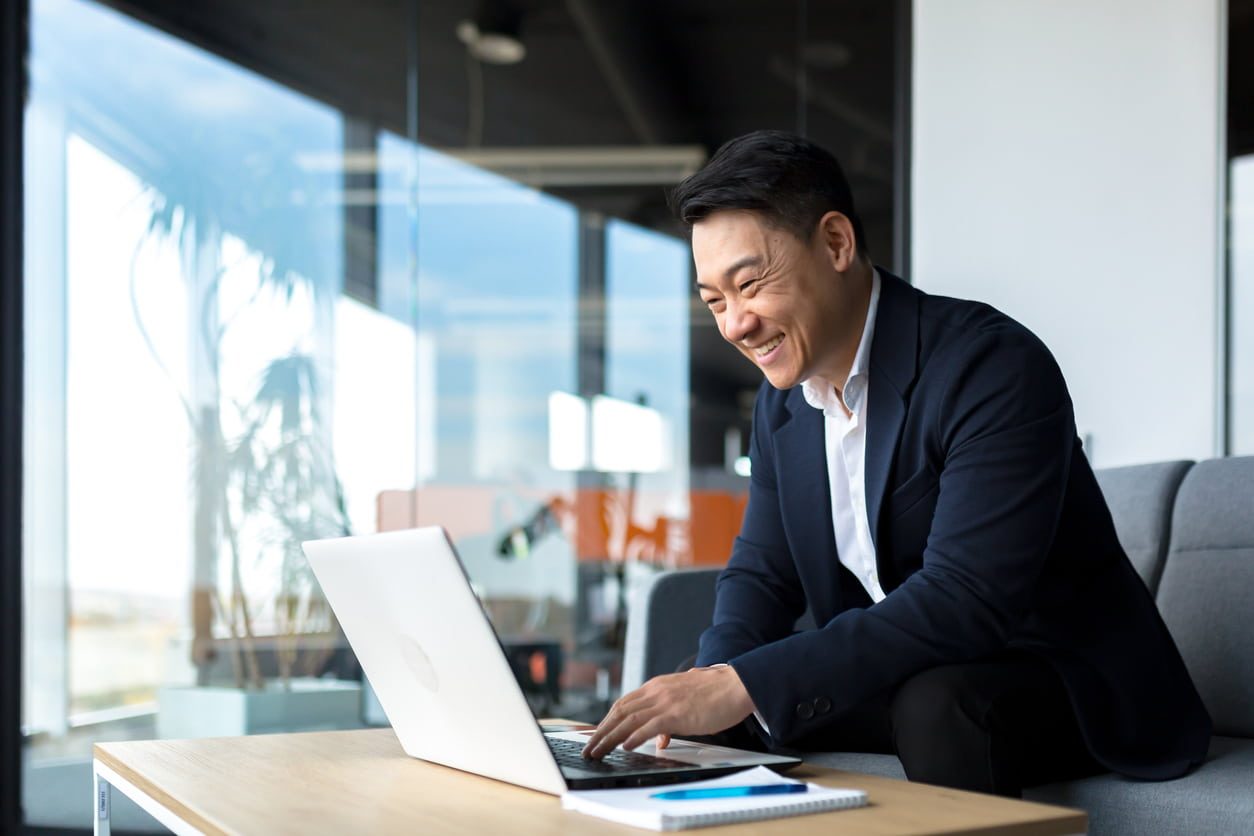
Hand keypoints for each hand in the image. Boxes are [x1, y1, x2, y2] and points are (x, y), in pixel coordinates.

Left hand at [581, 665, 755, 758]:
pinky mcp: (676, 712)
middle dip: (601, 731)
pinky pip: (649, 726)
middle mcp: (656, 691)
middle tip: (589, 747)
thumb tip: (659, 738)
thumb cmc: (715, 694)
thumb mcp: (685, 702)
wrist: (736, 685)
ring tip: (598, 751)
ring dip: (610, 737)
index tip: (596, 734)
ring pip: (628, 720)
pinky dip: (634, 736)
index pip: (624, 704)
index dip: (607, 720)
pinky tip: (625, 746)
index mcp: (656, 687)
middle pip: (619, 711)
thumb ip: (668, 718)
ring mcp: (665, 701)